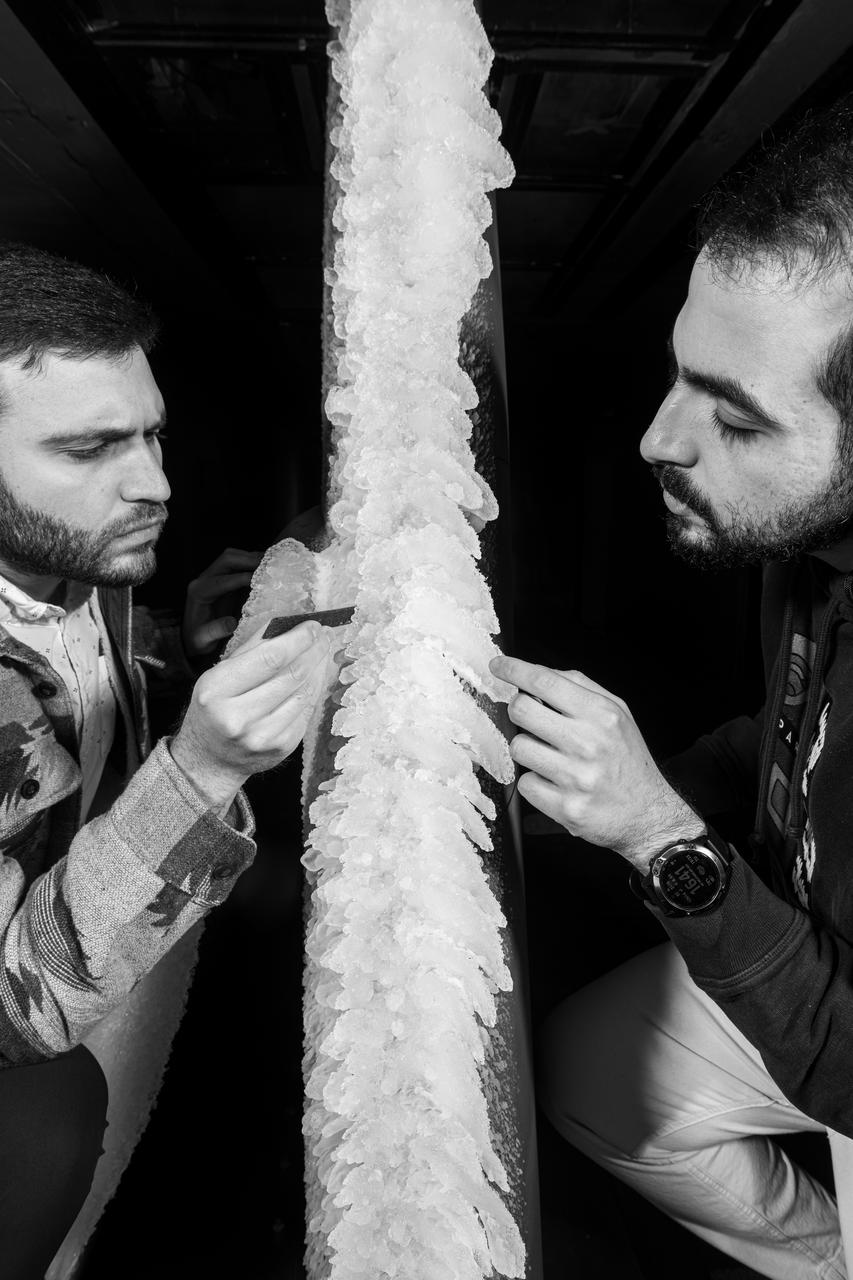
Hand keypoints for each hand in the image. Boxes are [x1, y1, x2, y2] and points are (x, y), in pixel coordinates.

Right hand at [170, 620, 331, 809]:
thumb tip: (288, 626)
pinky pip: (306, 711)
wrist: (210, 759)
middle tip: (324, 635)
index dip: (297, 639)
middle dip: (313, 650)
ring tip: (323, 652)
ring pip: (303, 692)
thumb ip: (252, 650)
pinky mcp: (281, 748)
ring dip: (319, 668)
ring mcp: (262, 736)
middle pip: (291, 674)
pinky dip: (315, 690)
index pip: (269, 658)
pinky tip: (317, 676)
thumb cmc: (215, 709)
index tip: (312, 626)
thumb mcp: (220, 675)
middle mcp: (237, 717)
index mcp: (217, 691)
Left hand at [182, 547, 262, 658]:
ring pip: (233, 557)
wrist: (194, 637)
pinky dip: (252, 562)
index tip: (258, 581)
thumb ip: (215, 632)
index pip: (220, 580)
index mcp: (199, 592)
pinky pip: (238, 563)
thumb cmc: (198, 639)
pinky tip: (266, 568)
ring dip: (251, 558)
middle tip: (270, 566)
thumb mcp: (202, 640)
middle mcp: (204, 579)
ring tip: (271, 565)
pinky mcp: (224, 578)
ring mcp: (214, 576)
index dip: (240, 578)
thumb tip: (232, 623)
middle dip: (248, 560)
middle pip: (227, 559)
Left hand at [489, 656, 702, 871]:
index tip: (498, 666)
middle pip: (522, 711)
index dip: (515, 670)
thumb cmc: (628, 760)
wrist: (648, 814)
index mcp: (602, 715)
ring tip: (550, 756)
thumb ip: (581, 688)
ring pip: (518, 747)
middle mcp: (589, 743)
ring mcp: (575, 777)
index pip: (546, 682)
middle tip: (528, 717)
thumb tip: (538, 674)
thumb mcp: (618, 714)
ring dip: (528, 749)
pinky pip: (525, 784)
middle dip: (518, 710)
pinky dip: (535, 783)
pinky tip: (555, 783)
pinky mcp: (565, 807)